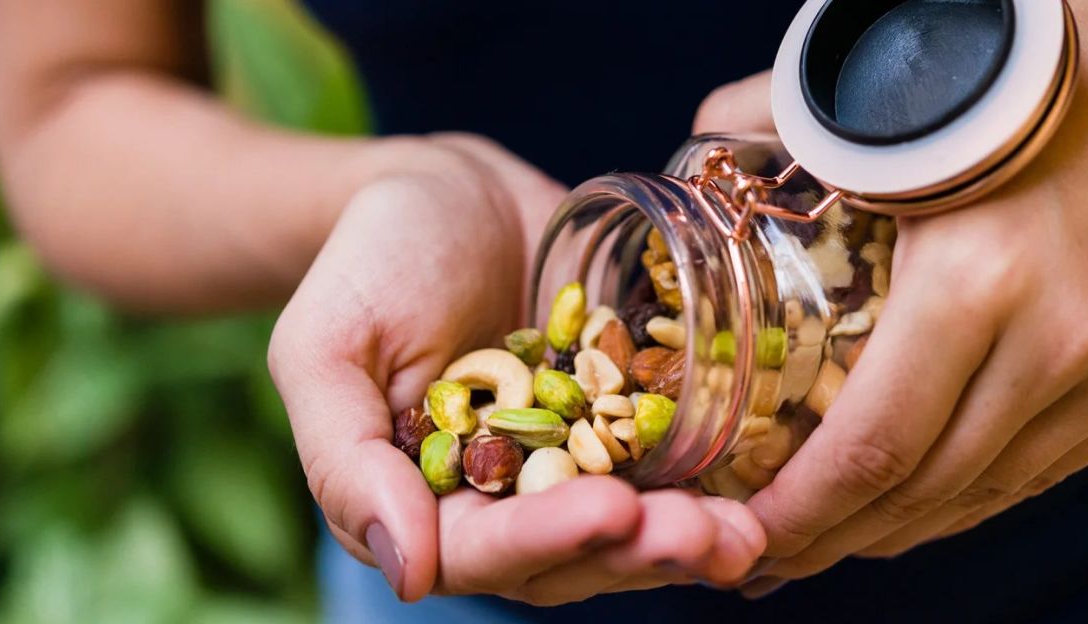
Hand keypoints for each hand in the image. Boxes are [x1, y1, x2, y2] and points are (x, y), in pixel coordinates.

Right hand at [268, 134, 765, 604]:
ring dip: (689, 533)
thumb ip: (345, 463)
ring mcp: (571, 457)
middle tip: (710, 535)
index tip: (610, 511)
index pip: (482, 552)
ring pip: (631, 521)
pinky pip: (668, 455)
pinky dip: (714, 473)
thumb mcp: (324, 348)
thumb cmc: (367, 263)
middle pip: (572, 554)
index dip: (546, 540)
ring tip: (748, 528)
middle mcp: (503, 497)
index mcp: (426, 500)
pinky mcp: (621, 413)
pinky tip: (764, 477)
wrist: (443, 192)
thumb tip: (406, 571)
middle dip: (639, 550)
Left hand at [695, 60, 1087, 594]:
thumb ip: (766, 126)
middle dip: (833, 538)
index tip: (743, 534)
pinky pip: (1036, 469)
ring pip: (983, 493)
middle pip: (924, 490)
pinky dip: (963, 499)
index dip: (801, 513)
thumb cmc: (1003, 77)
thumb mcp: (882, 108)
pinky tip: (911, 506)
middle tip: (763, 557)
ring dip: (894, 531)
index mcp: (975, 284)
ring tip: (822, 545)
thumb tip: (685, 161)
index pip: (872, 447)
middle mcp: (1055, 342)